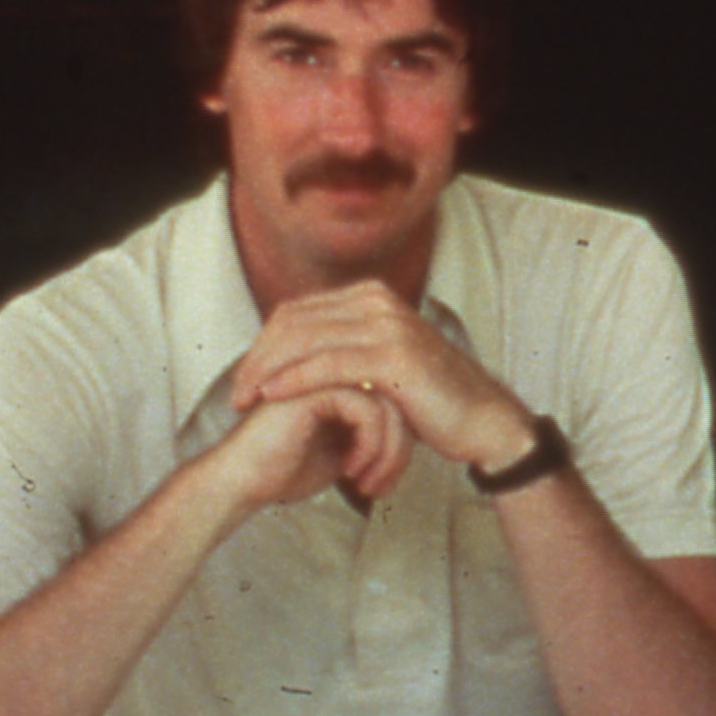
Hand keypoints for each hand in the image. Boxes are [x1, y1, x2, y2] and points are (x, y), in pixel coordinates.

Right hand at [190, 375, 393, 518]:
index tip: (388, 478)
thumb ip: (373, 429)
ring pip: (388, 402)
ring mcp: (320, 369)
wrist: (242, 481)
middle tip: (384, 484)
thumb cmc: (286, 468)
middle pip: (397, 395)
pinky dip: (370, 446)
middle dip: (400, 446)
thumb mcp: (344, 448)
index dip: (401, 438)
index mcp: (337, 373)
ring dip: (389, 451)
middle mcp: (330, 364)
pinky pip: (368, 409)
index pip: (395, 393)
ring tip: (372, 483)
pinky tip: (352, 471)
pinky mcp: (312, 385)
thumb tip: (413, 430)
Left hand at [233, 284, 530, 486]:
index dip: (263, 344)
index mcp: (370, 296)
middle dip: (257, 358)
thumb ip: (346, 349)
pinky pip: (328, 364)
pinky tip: (272, 396)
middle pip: (294, 322)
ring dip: (267, 371)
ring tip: (244, 399)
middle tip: (234, 393)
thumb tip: (298, 353)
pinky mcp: (391, 355)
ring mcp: (385, 323)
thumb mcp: (382, 362)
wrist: (481, 419)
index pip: (297, 312)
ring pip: (305, 341)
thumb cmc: (430, 400)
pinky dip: (294, 380)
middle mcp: (376, 300)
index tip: (243, 378)